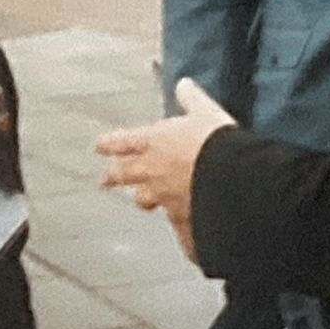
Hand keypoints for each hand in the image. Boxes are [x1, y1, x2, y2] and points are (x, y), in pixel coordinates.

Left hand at [95, 79, 235, 261]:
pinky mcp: (181, 219)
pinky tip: (185, 244)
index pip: (121, 142)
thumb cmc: (215, 142)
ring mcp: (163, 198)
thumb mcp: (204, 111)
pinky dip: (182, 235)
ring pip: (144, 200)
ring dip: (142, 199)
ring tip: (142, 202)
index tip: (99, 146)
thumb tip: (183, 84)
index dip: (109, 144)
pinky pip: (177, 230)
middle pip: (123, 176)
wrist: (230, 178)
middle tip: (105, 180)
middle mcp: (151, 173)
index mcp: (153, 143)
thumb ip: (191, 99)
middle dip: (113, 177)